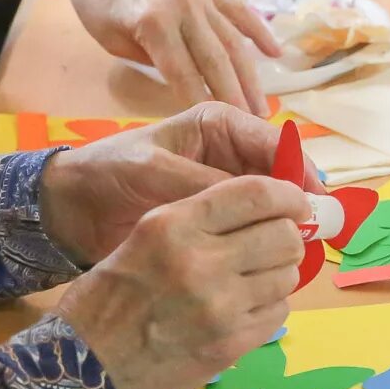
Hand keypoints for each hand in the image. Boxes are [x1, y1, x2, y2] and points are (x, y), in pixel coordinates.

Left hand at [37, 101, 314, 263]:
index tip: (315, 205)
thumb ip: (203, 182)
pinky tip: (269, 265)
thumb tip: (255, 200)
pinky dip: (263, 244)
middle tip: (313, 237)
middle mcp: (231, 153)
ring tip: (295, 255)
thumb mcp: (154, 170)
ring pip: (272, 206)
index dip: (301, 172)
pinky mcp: (219, 219)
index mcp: (220, 123)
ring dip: (284, 227)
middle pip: (283, 176)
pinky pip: (252, 228)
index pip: (277, 143)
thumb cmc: (110, 171)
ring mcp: (227, 188)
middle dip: (299, 204)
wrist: (74, 205)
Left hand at [53, 0, 279, 112]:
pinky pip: (239, 11)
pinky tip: (276, 54)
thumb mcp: (112, 41)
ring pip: (233, 41)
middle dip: (236, 97)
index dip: (202, 103)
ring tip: (263, 109)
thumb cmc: (97, 2)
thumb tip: (186, 85)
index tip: (219, 130)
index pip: (183, 73)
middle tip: (253, 128)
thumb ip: (151, 61)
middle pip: (216, 60)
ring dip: (251, 77)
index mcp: (154, 23)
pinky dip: (260, 32)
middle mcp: (184, 7)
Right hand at [57, 173, 312, 388]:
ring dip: (278, 273)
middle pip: (283, 234)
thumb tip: (263, 212)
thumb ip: (197, 222)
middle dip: (287, 235)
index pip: (256, 193)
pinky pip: (278, 312)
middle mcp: (201, 261)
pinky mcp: (232, 345)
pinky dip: (269, 307)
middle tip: (275, 244)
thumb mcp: (141, 239)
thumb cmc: (105, 300)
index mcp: (172, 224)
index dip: (288, 193)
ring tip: (253, 279)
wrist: (84, 371)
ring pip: (287, 275)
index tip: (295, 202)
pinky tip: (243, 309)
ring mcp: (221, 307)